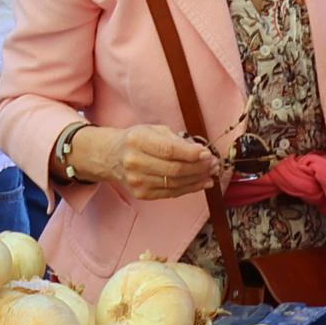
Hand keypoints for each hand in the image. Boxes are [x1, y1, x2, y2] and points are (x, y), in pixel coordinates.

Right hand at [81, 123, 221, 202]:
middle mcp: (134, 162)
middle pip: (174, 169)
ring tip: (211, 172)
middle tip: (214, 164)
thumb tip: (202, 154)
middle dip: (199, 168)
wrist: (111, 157)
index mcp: (137, 140)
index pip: (169, 150)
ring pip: (175, 183)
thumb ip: (177, 140)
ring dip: (198, 179)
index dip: (192, 154)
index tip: (207, 153)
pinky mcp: (141, 194)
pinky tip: (201, 182)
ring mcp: (137, 181)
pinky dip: (190, 188)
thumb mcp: (154, 130)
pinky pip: (171, 193)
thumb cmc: (137, 140)